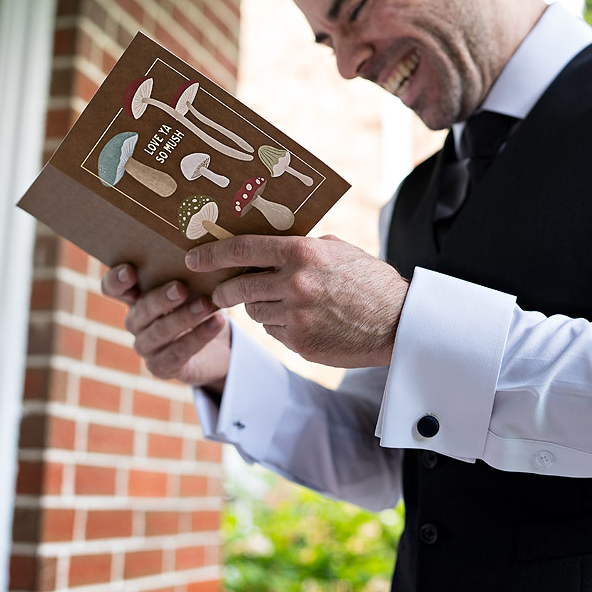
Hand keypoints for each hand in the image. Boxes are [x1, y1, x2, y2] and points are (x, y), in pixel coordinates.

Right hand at [100, 265, 231, 392]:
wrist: (217, 347)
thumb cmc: (199, 304)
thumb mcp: (192, 286)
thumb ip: (185, 272)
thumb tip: (198, 255)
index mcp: (136, 297)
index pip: (112, 287)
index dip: (116, 280)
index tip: (130, 271)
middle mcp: (136, 322)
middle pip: (140, 310)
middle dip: (160, 299)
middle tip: (180, 288)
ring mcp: (146, 347)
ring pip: (159, 332)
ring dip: (183, 317)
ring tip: (205, 304)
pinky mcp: (162, 367)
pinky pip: (178, 352)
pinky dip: (199, 336)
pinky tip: (217, 322)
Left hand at [186, 234, 407, 368]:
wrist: (398, 322)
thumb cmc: (368, 280)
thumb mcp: (334, 250)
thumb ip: (298, 248)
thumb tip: (261, 248)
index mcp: (302, 253)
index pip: (243, 249)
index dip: (212, 254)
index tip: (192, 258)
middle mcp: (295, 283)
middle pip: (238, 287)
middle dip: (222, 291)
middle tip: (219, 292)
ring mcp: (296, 317)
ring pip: (254, 311)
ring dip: (257, 306)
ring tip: (280, 302)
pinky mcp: (301, 343)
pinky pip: (273, 332)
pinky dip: (279, 326)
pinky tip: (301, 320)